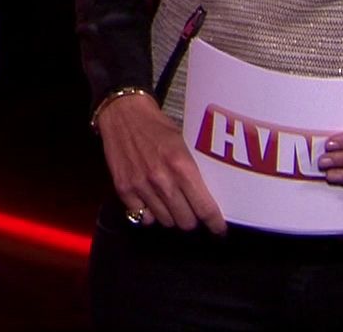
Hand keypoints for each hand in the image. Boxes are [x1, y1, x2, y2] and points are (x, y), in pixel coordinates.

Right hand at [95, 93, 226, 233]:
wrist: (123, 114)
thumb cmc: (156, 126)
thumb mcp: (184, 143)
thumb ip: (192, 172)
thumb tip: (205, 196)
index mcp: (182, 166)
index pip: (204, 208)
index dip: (215, 223)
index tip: (219, 228)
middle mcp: (162, 180)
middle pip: (185, 221)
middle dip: (192, 218)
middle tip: (191, 210)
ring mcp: (141, 186)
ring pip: (165, 221)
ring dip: (171, 215)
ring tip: (170, 202)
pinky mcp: (124, 189)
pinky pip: (142, 217)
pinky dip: (149, 213)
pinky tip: (152, 201)